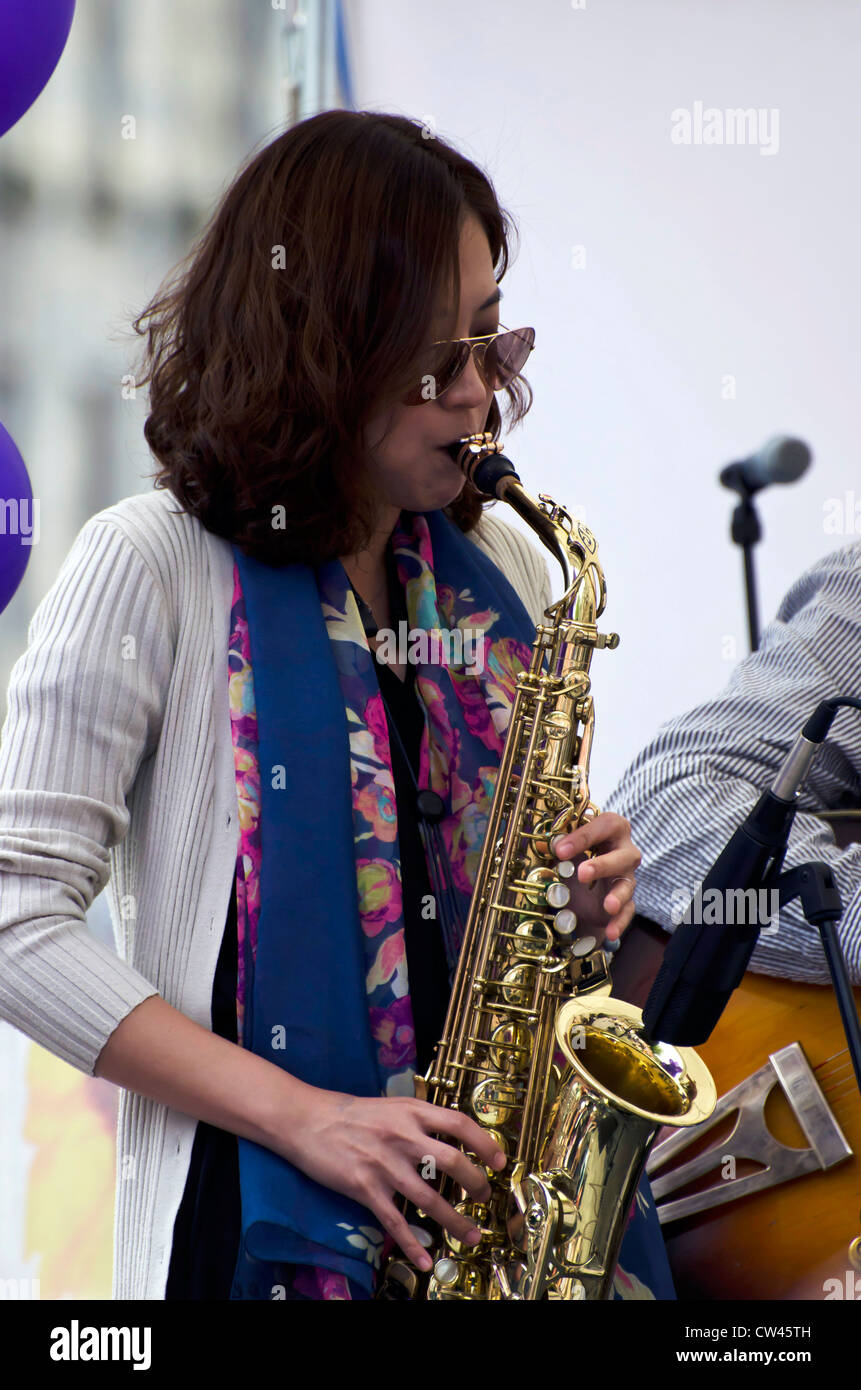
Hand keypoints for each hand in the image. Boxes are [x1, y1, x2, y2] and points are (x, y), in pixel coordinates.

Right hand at [282, 1087, 506, 1271]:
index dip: (485, 1143)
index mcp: (412, 1111)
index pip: (459, 1124)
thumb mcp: (393, 1105)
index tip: (500, 1161)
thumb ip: (420, 1120)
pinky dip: (411, 1244)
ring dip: (454, 1220)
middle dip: (475, 1183)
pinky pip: (394, 1221)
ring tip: (470, 1235)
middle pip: (452, 1161)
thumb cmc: (353, 1113)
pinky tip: (425, 1258)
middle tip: (484, 1197)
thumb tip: (452, 1137)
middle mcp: (402, 1136)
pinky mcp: (365, 1187)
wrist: (310, 1121)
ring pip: (428, 1198)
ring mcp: (384, 1163)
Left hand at [550, 811, 640, 944]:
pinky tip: (611, 932)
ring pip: (628, 884)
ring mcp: (627, 877)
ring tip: (609, 906)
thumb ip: (558, 846)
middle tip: (583, 873)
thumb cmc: (574, 857)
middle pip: (625, 855)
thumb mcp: (564, 850)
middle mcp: (624, 852)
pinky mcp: (626, 901)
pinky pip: (628, 911)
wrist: (580, 887)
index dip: (584, 836)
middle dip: (603, 865)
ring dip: (618, 895)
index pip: (605, 826)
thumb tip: (549, 844)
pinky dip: (619, 922)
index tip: (560, 850)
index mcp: (611, 830)